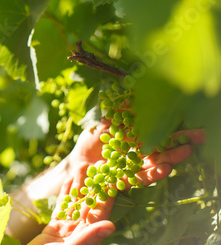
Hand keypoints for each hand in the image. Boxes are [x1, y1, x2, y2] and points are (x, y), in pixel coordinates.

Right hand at [27, 164, 114, 244]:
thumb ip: (89, 237)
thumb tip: (112, 226)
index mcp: (88, 237)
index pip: (101, 213)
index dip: (108, 195)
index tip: (115, 177)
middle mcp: (80, 232)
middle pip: (89, 203)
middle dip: (95, 184)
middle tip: (101, 164)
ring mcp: (67, 229)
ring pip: (75, 202)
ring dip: (80, 184)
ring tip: (83, 165)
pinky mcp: (53, 228)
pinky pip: (61, 207)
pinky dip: (64, 193)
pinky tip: (67, 179)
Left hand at [68, 122, 204, 184]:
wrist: (74, 163)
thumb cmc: (90, 141)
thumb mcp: (104, 123)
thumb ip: (120, 113)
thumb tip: (131, 92)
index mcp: (136, 140)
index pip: (159, 135)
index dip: (175, 132)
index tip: (193, 127)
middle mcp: (138, 155)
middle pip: (162, 150)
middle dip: (180, 144)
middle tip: (199, 138)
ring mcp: (133, 169)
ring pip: (155, 164)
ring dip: (171, 159)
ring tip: (186, 152)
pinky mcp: (125, 181)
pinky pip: (141, 179)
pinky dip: (153, 174)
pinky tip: (166, 169)